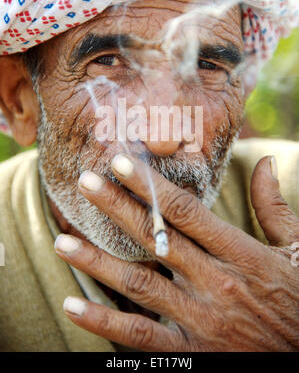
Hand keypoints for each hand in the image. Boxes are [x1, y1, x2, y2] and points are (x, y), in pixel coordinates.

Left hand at [54, 154, 298, 350]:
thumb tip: (268, 161)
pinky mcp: (193, 353)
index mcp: (241, 255)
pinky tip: (74, 306)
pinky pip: (141, 337)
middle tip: (85, 184)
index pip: (186, 212)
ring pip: (139, 286)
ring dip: (97, 263)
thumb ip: (275, 206)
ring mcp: (201, 322)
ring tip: (63, 242)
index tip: (121, 164)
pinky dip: (104, 322)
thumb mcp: (298, 249)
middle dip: (116, 209)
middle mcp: (216, 285)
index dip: (149, 186)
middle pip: (156, 240)